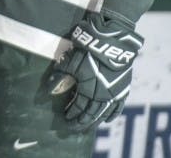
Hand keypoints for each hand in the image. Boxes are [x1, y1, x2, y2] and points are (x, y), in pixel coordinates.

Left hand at [48, 13, 142, 130]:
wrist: (111, 43)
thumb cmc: (88, 52)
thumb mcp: (71, 62)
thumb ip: (60, 76)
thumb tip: (47, 89)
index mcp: (88, 92)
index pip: (78, 108)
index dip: (72, 114)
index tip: (66, 119)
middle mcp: (101, 97)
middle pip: (90, 114)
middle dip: (82, 122)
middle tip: (74, 127)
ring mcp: (113, 94)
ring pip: (103, 113)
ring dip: (95, 121)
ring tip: (89, 126)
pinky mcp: (123, 89)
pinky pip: (118, 107)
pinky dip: (112, 115)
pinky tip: (107, 120)